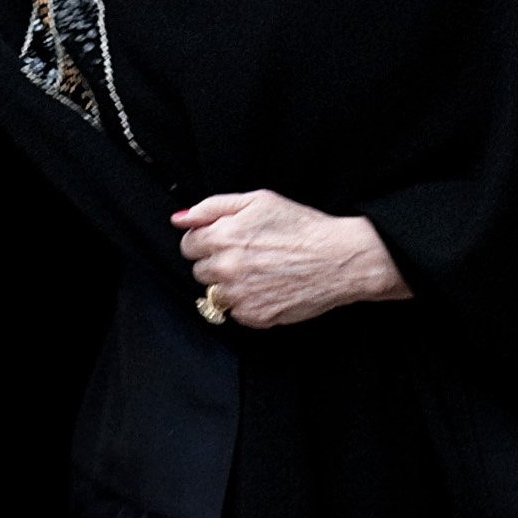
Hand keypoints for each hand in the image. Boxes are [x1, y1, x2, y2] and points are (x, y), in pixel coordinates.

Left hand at [172, 189, 411, 328]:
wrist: (338, 258)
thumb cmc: (301, 226)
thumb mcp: (257, 201)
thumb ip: (212, 207)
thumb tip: (180, 218)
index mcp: (223, 237)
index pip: (188, 245)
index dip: (206, 240)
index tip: (225, 239)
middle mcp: (226, 268)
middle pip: (199, 270)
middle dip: (217, 262)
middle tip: (247, 254)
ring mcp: (239, 296)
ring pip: (215, 293)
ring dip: (230, 284)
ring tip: (259, 271)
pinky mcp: (254, 317)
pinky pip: (235, 312)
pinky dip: (247, 302)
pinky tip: (268, 287)